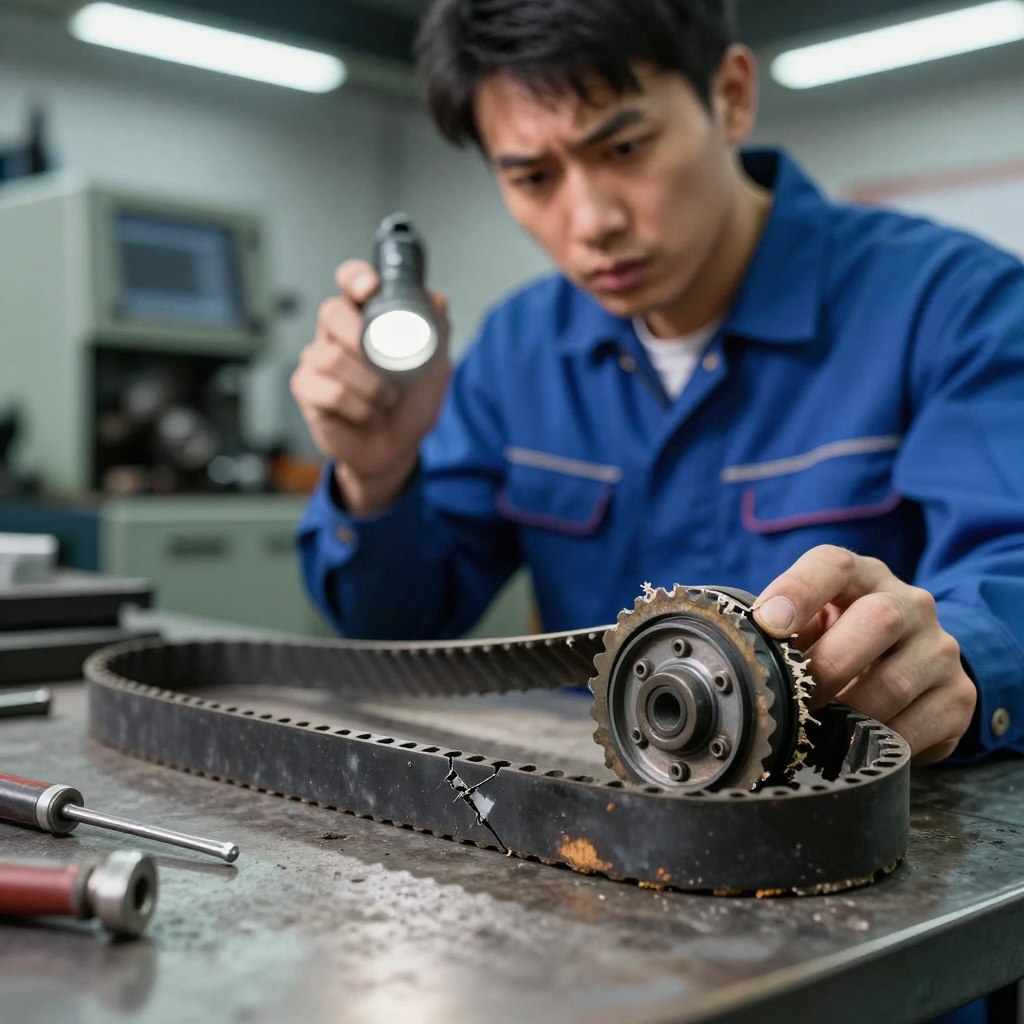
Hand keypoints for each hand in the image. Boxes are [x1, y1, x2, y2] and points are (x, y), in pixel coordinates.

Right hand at [290, 259, 450, 513]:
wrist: (397, 448)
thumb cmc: (410, 403)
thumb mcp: (433, 367)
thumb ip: (437, 333)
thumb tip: (439, 300)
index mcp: (364, 317)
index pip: (349, 280)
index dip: (355, 277)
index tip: (370, 288)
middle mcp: (335, 333)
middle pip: (331, 312)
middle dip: (359, 334)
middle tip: (385, 359)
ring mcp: (317, 360)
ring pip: (331, 356)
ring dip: (369, 383)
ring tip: (386, 400)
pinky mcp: (307, 390)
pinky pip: (330, 391)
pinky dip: (357, 406)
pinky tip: (367, 414)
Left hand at [752, 545, 975, 763]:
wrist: (915, 667)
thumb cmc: (842, 640)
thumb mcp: (814, 622)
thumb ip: (779, 628)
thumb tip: (727, 648)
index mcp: (862, 576)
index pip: (833, 564)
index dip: (798, 589)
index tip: (767, 623)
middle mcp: (910, 604)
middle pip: (879, 620)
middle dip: (827, 666)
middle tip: (795, 698)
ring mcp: (939, 649)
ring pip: (895, 682)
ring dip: (846, 713)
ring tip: (816, 727)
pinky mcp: (958, 697)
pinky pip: (915, 728)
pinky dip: (876, 742)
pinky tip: (854, 742)